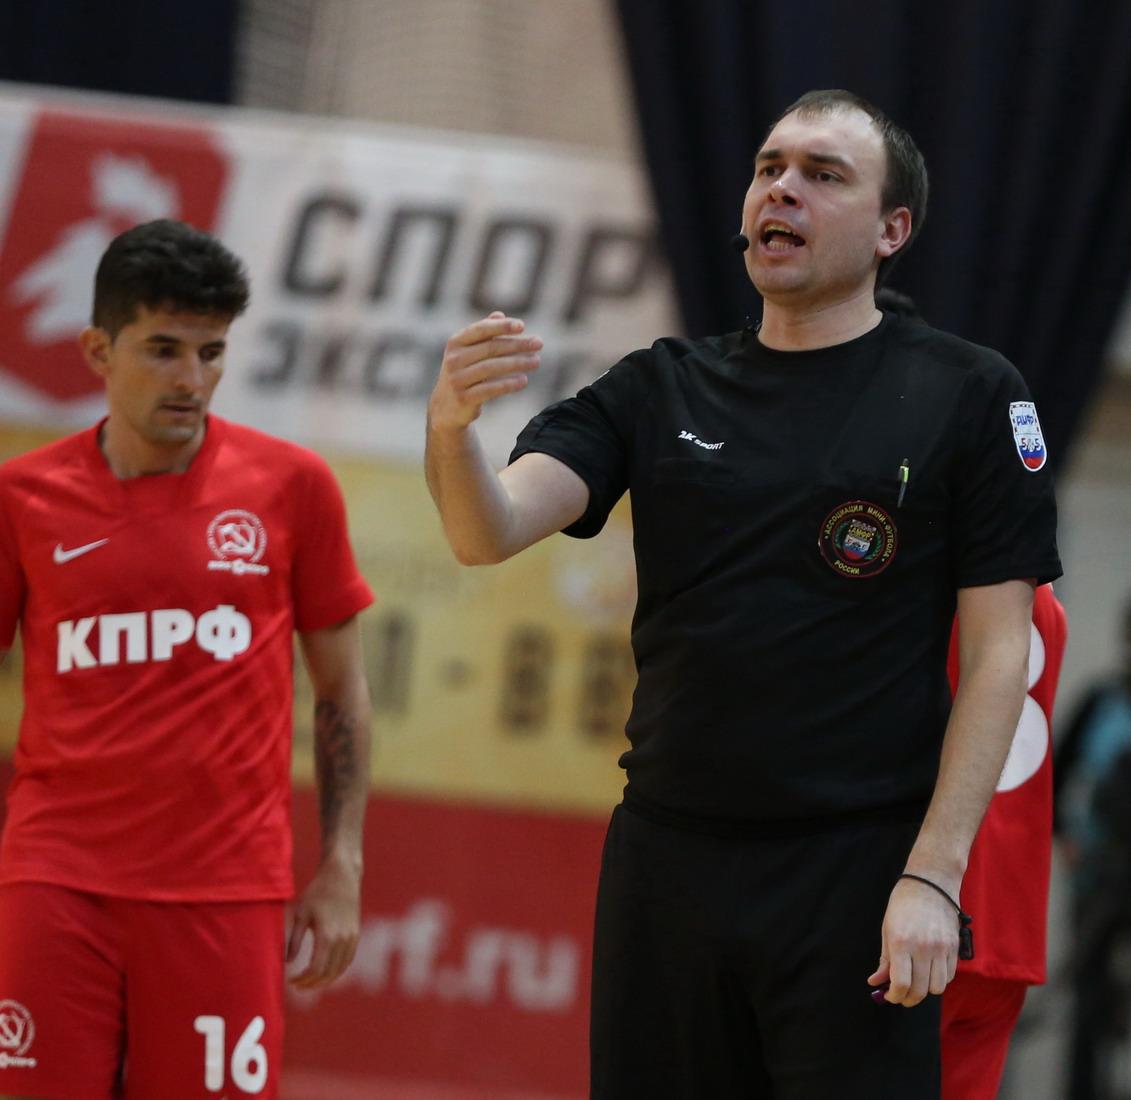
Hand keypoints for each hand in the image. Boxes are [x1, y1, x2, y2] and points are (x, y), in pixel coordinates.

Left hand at [286, 856, 361, 989]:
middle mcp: (343, 939)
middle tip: (298, 986)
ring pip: (340, 969)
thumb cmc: (318, 892)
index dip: (303, 979)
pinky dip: (337, 970)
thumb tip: (287, 962)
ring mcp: (352, 937)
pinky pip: (348, 960)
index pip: (316, 969)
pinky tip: (326, 971)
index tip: (291, 981)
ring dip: (325, 980)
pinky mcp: (356, 934)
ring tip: (310, 982)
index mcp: (327, 936)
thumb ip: (294, 940)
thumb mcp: (301, 914)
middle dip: (312, 983)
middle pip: (328, 973)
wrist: (341, 875)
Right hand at [429, 311, 542, 430]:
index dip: (501, 327)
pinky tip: (524, 380)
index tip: (522, 326)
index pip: (481, 330)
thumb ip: (483, 334)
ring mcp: (457, 379)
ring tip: (536, 361)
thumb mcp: (468, 352)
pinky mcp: (464, 398)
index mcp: (455, 343)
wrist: (447, 407)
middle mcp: (454, 359)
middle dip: (517, 345)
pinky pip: (490, 389)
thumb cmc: (464, 373)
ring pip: (492, 367)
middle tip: (539, 344)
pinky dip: (509, 384)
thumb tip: (500, 315)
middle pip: (491, 348)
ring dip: (518, 363)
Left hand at [866, 876, 958, 1005]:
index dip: (894, 996)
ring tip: (916, 982)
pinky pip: (949, 976)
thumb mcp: (887, 929)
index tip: (889, 996)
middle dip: (908, 999)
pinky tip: (929, 971)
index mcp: (901, 942)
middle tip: (901, 996)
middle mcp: (923, 948)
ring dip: (925, 991)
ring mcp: (942, 949)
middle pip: (920, 990)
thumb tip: (876, 982)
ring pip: (937, 988)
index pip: (901, 983)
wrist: (930, 883)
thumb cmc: (903, 905)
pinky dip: (939, 980)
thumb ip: (884, 959)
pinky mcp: (955, 948)